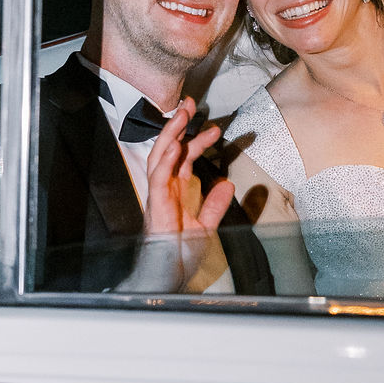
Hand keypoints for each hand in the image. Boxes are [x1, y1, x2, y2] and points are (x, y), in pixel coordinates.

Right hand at [119, 98, 234, 292]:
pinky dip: (165, 160)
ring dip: (170, 134)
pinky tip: (173, 145)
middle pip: (169, 149)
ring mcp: (158, 196)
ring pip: (159, 156)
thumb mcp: (205, 226)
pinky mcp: (155, 205)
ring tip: (182, 115)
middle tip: (191, 104)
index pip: (184, 158)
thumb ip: (214, 205)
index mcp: (174, 192)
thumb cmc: (180, 255)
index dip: (196, 140)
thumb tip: (227, 184)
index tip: (213, 126)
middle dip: (179, 126)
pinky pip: (157, 178)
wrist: (169, 277)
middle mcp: (164, 189)